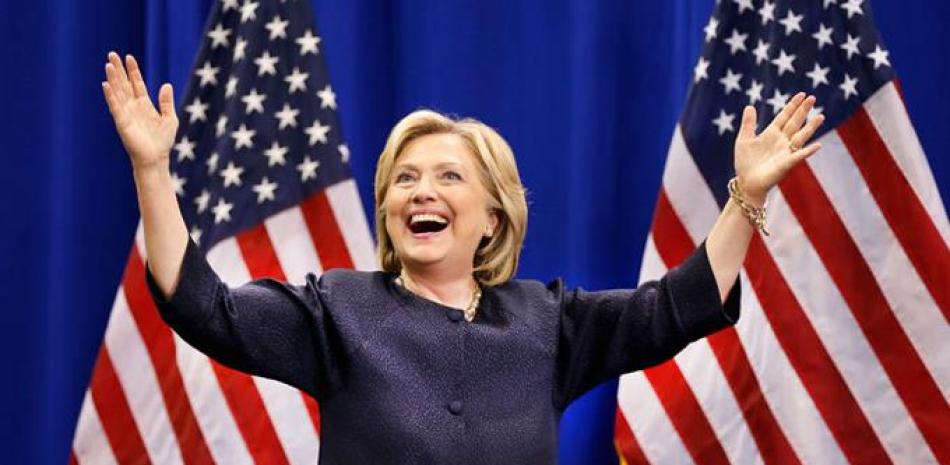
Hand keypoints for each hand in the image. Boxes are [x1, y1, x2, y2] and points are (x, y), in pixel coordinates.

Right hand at [101, 52, 178, 171]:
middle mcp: (133, 107)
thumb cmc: (162, 141)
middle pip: (124, 84)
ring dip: (113, 79)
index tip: (128, 57)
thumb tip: (166, 84)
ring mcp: (126, 114)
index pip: (136, 84)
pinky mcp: (122, 122)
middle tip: (111, 54)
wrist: (156, 159)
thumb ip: (166, 102)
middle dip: (119, 70)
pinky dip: (111, 96)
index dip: (132, 71)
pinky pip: (115, 106)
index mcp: (144, 105)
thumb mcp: (170, 119)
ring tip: (108, 64)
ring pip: (118, 92)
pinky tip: (106, 85)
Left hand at [733, 92, 823, 204]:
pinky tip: (816, 145)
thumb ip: (748, 124)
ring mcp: (785, 152)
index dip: (792, 106)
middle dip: (803, 111)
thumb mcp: (744, 140)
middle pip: (795, 122)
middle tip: (813, 98)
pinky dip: (807, 151)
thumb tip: (750, 106)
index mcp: (771, 134)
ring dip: (811, 127)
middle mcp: (781, 141)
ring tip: (821, 117)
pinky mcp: (786, 164)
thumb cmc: (745, 163)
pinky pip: (798, 156)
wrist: (746, 183)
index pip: (784, 116)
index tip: (802, 94)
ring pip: (801, 137)